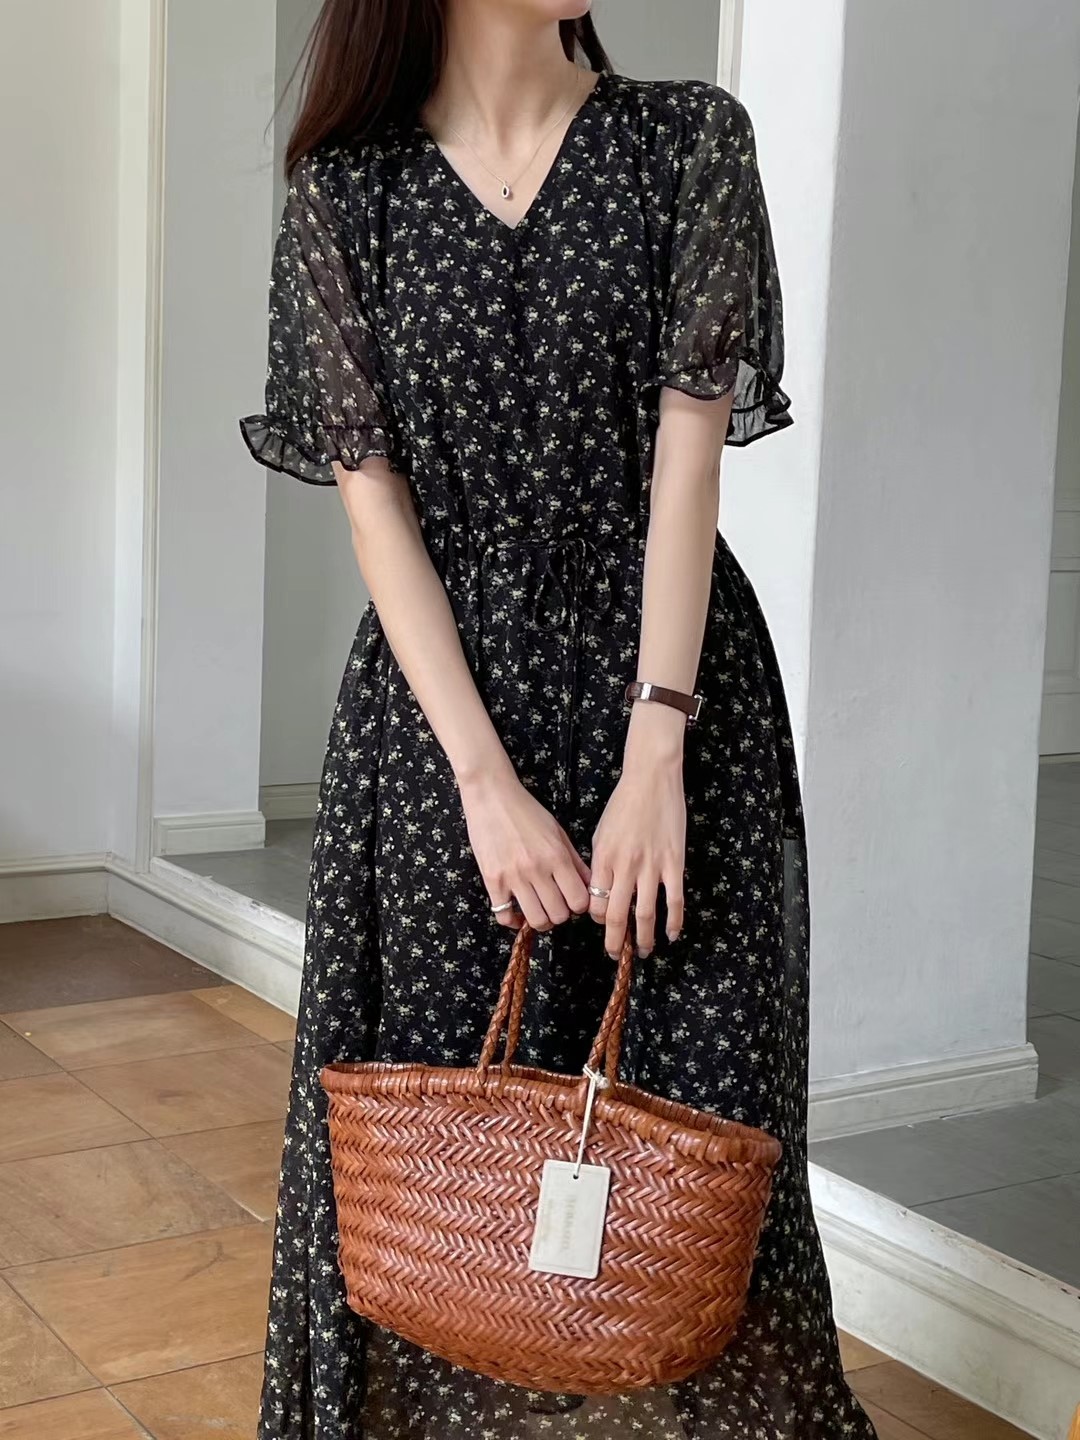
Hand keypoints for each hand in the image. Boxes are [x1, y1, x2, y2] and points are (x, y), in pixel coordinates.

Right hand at [458, 764, 590, 932]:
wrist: (491, 795)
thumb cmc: (526, 810)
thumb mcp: (558, 831)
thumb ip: (575, 860)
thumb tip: (590, 884)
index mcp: (557, 856)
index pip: (579, 900)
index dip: (579, 905)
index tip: (573, 900)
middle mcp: (537, 869)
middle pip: (559, 915)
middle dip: (561, 914)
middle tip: (555, 904)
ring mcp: (513, 876)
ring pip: (535, 920)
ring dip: (540, 920)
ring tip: (538, 909)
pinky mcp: (492, 880)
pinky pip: (504, 916)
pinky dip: (512, 921)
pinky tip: (516, 913)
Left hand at [590, 705, 686, 956]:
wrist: (650, 780)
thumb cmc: (623, 804)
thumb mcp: (601, 833)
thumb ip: (601, 864)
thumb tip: (601, 890)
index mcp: (603, 860)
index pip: (595, 903)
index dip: (598, 920)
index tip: (603, 925)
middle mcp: (625, 867)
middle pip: (616, 915)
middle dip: (614, 941)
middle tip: (615, 955)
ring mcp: (651, 867)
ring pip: (645, 914)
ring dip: (643, 938)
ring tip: (642, 951)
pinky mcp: (674, 863)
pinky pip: (674, 900)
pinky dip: (673, 922)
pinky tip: (672, 934)